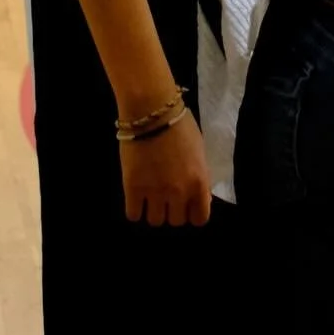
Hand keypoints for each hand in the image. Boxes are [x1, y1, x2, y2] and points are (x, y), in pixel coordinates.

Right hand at [120, 111, 212, 226]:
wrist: (152, 112)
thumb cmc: (179, 124)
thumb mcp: (199, 149)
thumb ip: (199, 174)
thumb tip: (198, 193)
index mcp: (199, 181)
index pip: (200, 218)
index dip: (193, 213)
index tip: (187, 205)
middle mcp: (179, 193)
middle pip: (176, 221)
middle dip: (173, 210)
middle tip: (167, 196)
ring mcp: (155, 193)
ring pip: (155, 221)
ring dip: (154, 210)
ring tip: (151, 196)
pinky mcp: (133, 190)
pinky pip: (134, 215)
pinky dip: (135, 209)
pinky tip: (137, 196)